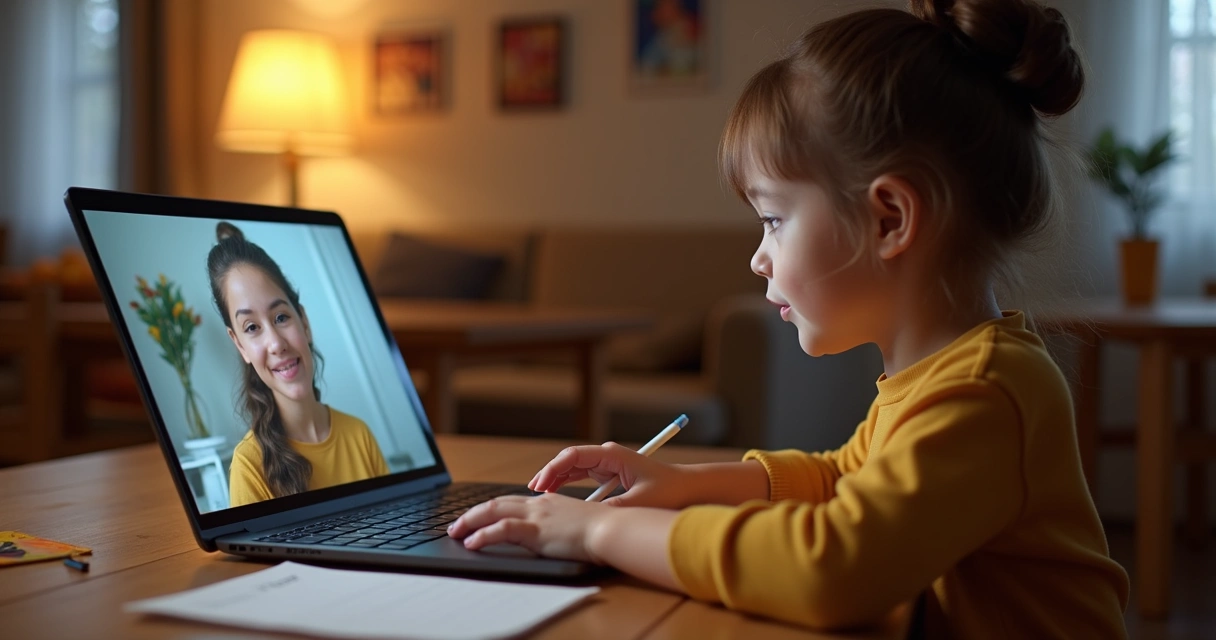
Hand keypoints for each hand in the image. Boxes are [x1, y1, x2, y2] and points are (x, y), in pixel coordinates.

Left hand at [447, 493, 609, 562]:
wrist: (611, 530)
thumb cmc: (602, 531)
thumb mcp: (577, 525)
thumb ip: (562, 527)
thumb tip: (556, 536)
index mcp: (548, 502)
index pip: (512, 502)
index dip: (491, 509)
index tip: (478, 518)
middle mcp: (539, 504)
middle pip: (496, 503)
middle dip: (473, 514)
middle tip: (457, 525)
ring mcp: (536, 516)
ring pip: (493, 512)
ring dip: (470, 522)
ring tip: (456, 533)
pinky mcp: (536, 530)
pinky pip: (502, 530)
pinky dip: (483, 535)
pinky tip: (472, 543)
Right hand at [528, 442, 690, 508]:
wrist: (687, 488)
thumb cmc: (669, 490)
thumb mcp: (640, 502)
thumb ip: (614, 508)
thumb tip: (591, 516)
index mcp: (612, 456)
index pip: (574, 456)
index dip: (554, 469)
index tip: (542, 484)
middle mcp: (607, 457)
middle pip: (569, 460)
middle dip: (550, 473)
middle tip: (533, 490)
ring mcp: (607, 465)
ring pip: (573, 468)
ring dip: (556, 479)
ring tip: (538, 493)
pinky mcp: (609, 475)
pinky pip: (582, 477)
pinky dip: (567, 484)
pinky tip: (555, 495)